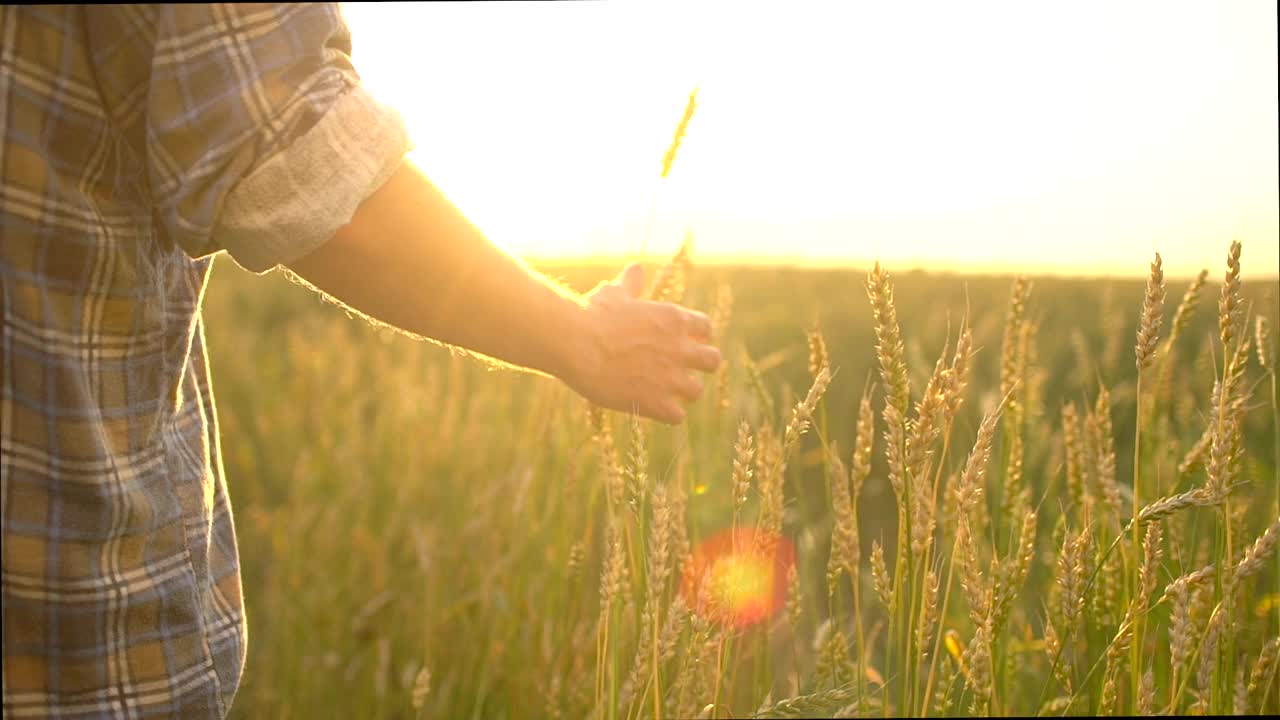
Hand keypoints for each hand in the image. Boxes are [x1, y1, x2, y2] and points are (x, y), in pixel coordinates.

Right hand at [562, 263, 721, 423]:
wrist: (576, 343)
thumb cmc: (592, 314)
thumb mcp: (614, 292)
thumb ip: (631, 284)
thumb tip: (636, 269)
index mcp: (674, 319)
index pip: (706, 328)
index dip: (695, 336)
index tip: (681, 341)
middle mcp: (680, 349)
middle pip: (712, 361)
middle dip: (699, 365)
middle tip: (679, 369)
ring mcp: (671, 378)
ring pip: (696, 391)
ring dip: (682, 391)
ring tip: (661, 390)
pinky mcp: (657, 403)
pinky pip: (677, 416)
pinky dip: (666, 414)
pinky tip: (648, 406)